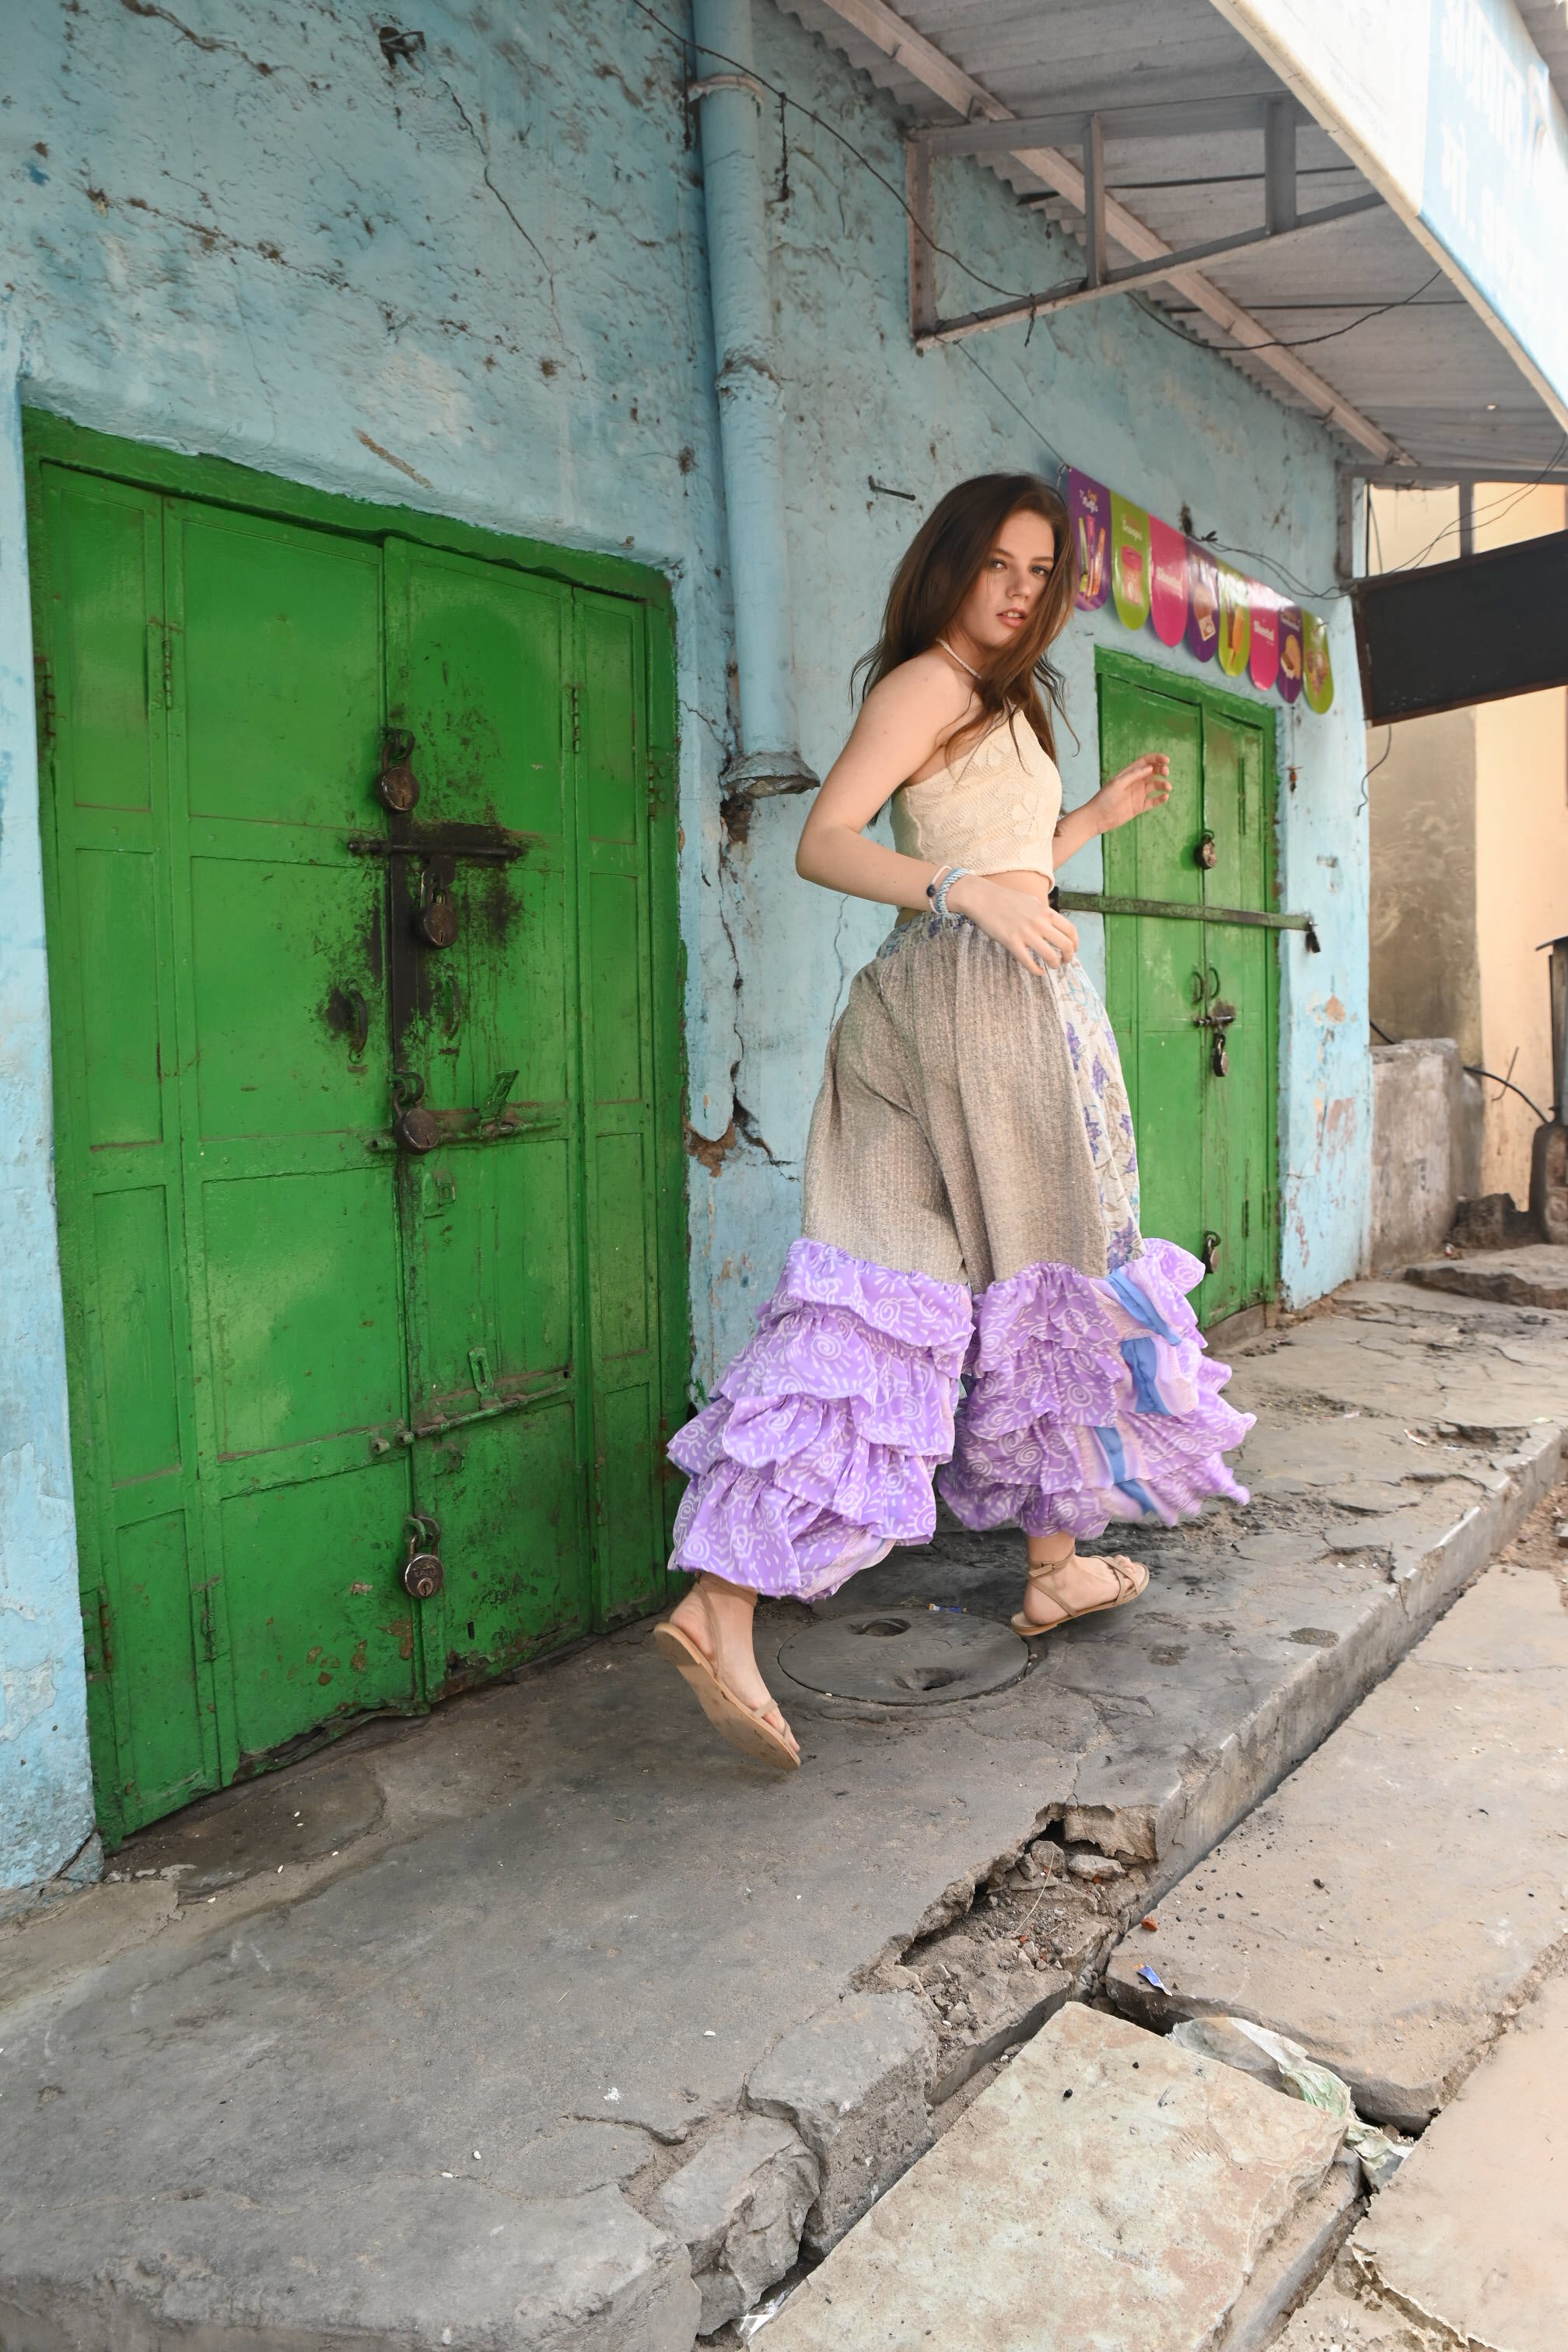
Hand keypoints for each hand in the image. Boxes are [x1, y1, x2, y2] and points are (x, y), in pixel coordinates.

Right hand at [947, 875, 1078, 973]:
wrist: (983, 898)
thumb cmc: (1005, 899)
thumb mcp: (1031, 901)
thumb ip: (1044, 914)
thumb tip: (1053, 926)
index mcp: (1045, 912)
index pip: (1070, 930)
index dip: (1075, 943)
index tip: (1073, 950)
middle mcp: (1039, 922)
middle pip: (1065, 945)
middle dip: (1068, 957)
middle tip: (1064, 961)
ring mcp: (1026, 933)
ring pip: (1050, 955)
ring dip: (1055, 964)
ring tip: (1052, 966)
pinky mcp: (1011, 942)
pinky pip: (1028, 962)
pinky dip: (1037, 971)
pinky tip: (1039, 972)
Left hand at [1095, 753, 1170, 831]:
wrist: (1098, 818)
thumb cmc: (1104, 798)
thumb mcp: (1117, 784)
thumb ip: (1133, 775)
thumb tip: (1150, 768)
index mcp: (1129, 773)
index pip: (1145, 762)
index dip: (1156, 759)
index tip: (1166, 760)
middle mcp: (1135, 782)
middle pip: (1152, 772)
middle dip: (1161, 769)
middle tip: (1166, 772)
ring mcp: (1138, 794)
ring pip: (1155, 785)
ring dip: (1163, 784)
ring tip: (1168, 787)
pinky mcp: (1139, 807)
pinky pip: (1153, 801)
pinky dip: (1160, 799)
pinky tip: (1165, 797)